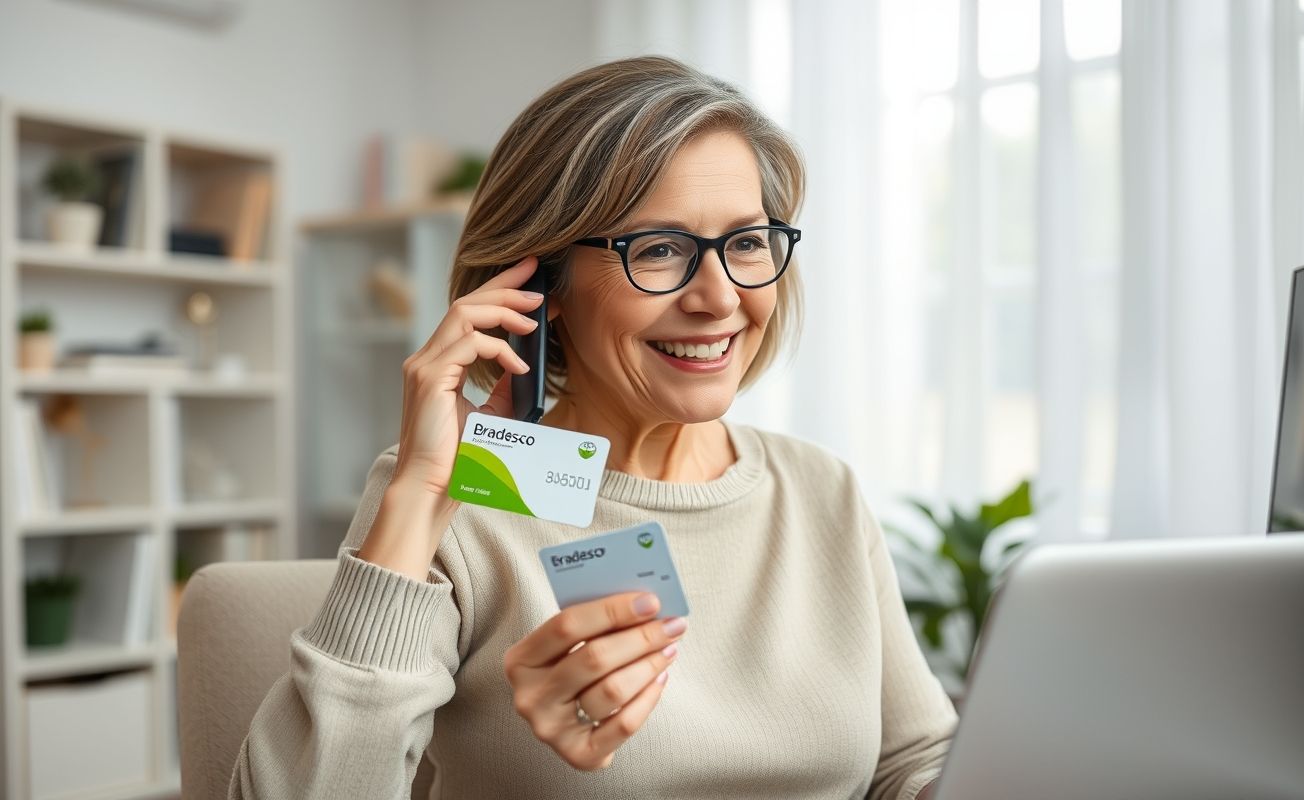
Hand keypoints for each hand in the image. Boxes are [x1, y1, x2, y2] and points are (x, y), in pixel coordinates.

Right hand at [392, 256, 545, 497]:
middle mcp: (427, 358)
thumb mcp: (492, 416)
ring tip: (535, 318)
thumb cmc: (459, 460)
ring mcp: (424, 366)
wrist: (433, 490)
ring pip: (464, 313)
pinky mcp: (429, 378)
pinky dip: (499, 349)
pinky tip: (520, 367)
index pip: (468, 313)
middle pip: (465, 302)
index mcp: (438, 364)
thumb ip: (503, 388)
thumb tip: (523, 366)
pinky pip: (469, 344)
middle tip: (539, 278)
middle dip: (505, 285)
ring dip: (504, 310)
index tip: (529, 278)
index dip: (499, 290)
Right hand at [503, 592, 685, 770]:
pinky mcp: (578, 755)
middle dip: (641, 638)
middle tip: (672, 626)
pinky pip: (623, 725)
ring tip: (668, 650)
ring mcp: (551, 729)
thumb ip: (594, 625)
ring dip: (648, 666)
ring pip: (612, 691)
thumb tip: (645, 605)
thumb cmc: (569, 671)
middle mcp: (531, 696)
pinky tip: (660, 678)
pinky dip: (648, 698)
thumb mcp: (565, 646)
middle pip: (594, 658)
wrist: (562, 724)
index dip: (612, 610)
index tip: (650, 601)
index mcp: (521, 660)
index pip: (567, 625)